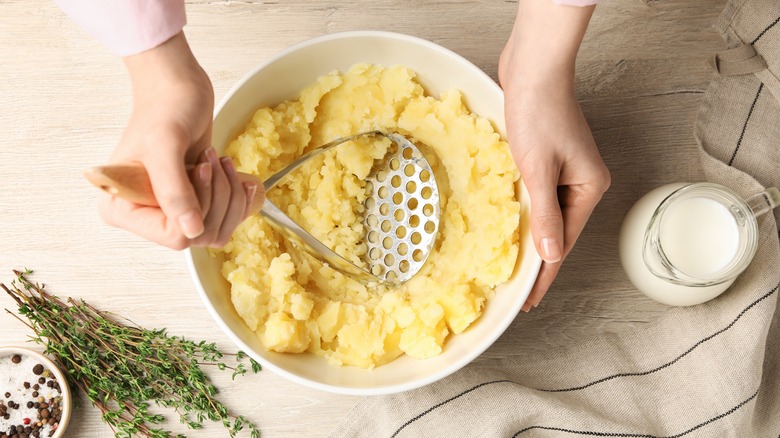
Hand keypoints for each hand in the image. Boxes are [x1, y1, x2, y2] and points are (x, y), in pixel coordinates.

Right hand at [97, 32, 256, 248]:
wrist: (178, 89)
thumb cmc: (165, 108)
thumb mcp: (165, 145)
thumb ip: (174, 190)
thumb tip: (191, 232)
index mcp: (120, 209)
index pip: (173, 237)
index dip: (198, 208)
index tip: (196, 170)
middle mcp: (143, 216)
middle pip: (199, 236)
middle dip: (216, 198)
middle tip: (209, 161)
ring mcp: (169, 211)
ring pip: (216, 231)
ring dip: (228, 195)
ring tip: (217, 161)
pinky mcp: (192, 203)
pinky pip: (224, 220)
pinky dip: (236, 197)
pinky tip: (233, 172)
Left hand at [499, 0, 609, 311]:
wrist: (533, 69)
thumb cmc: (537, 114)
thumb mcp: (538, 170)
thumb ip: (543, 215)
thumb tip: (550, 256)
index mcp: (589, 188)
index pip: (563, 243)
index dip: (544, 275)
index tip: (529, 302)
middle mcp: (583, 182)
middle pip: (558, 231)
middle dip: (537, 261)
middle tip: (516, 291)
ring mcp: (567, 170)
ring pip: (546, 214)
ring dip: (530, 236)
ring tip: (512, 267)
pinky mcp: (549, 158)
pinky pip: (538, 196)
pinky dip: (525, 213)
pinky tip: (512, 225)